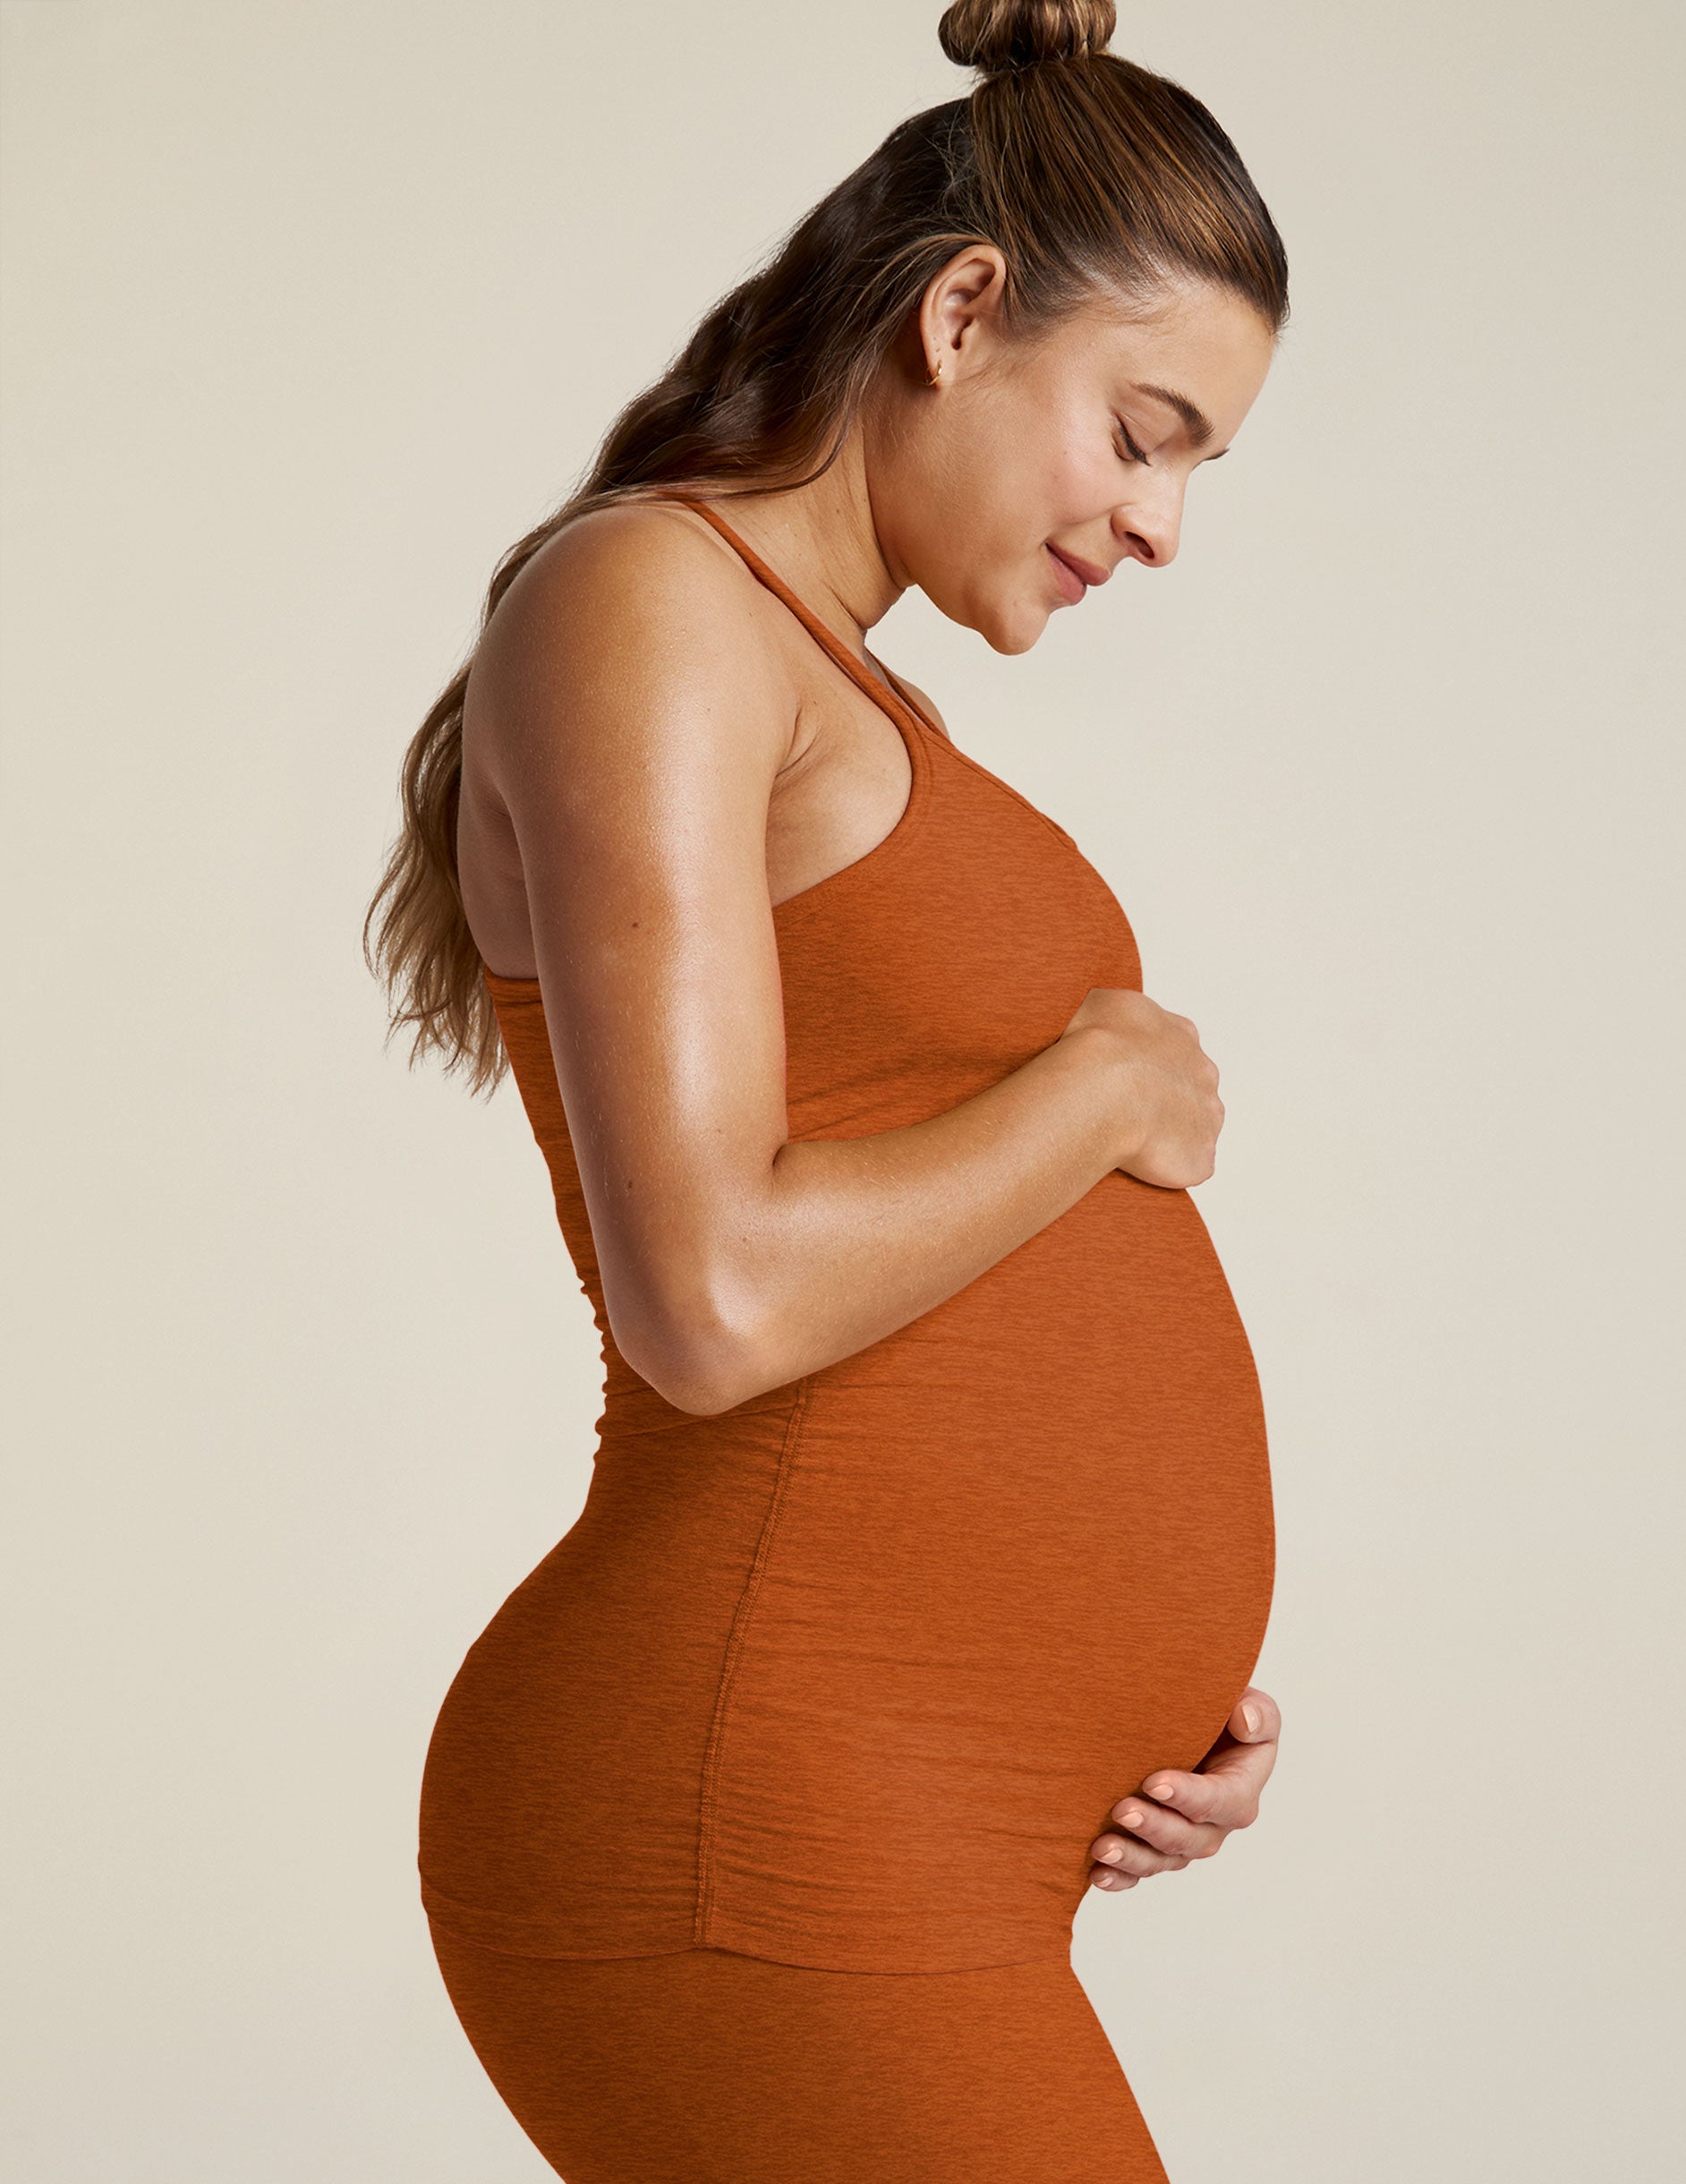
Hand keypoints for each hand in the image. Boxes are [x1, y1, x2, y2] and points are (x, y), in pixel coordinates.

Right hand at [1057, 986, 1223, 1188]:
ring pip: (1192, 1127)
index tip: (1122, 1076)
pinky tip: (1139, 1165)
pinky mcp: (1200, 1157)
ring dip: (1168, 1134)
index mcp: (1182, 1034)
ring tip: (1130, 1142)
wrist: (1104, 1085)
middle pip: (1189, 1088)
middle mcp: (1203, 1073)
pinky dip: (1166, 1166)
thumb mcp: (1101, 1003)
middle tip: (1124, 1110)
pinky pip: (1188, 1164)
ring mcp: (1206, 1117)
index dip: (1147, 1064)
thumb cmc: (1097, 1044)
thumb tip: (1104, 1020)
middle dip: (1163, 1100)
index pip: (1173, 1048)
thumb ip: (1115, 1013)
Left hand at [1087, 1687, 1279, 1891]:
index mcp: (1240, 1791)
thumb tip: (1245, 1722)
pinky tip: (1097, 1874)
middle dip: (1154, 1827)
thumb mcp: (1250, 1706)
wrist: (1194, 1728)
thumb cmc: (1223, 1715)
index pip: (1220, 1800)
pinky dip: (1120, 1876)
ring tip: (1102, 1848)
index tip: (1154, 1782)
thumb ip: (1258, 1714)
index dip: (1189, 1796)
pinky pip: (1141, 1870)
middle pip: (1188, 1837)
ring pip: (1162, 1859)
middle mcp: (1215, 1824)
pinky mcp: (1157, 1848)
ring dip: (1132, 1857)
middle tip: (1121, 1809)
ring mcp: (1184, 1840)